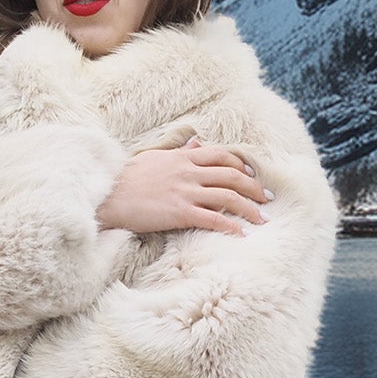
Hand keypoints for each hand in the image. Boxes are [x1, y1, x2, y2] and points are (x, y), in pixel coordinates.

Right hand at [96, 135, 275, 236]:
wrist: (108, 195)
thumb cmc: (127, 179)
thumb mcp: (155, 157)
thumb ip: (180, 152)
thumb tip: (197, 142)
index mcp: (183, 157)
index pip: (222, 156)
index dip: (242, 165)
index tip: (253, 176)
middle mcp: (189, 171)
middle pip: (232, 176)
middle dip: (255, 187)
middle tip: (268, 199)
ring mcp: (185, 191)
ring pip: (228, 197)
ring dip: (250, 209)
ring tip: (263, 220)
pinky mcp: (180, 212)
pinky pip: (213, 219)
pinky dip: (231, 226)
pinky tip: (241, 235)